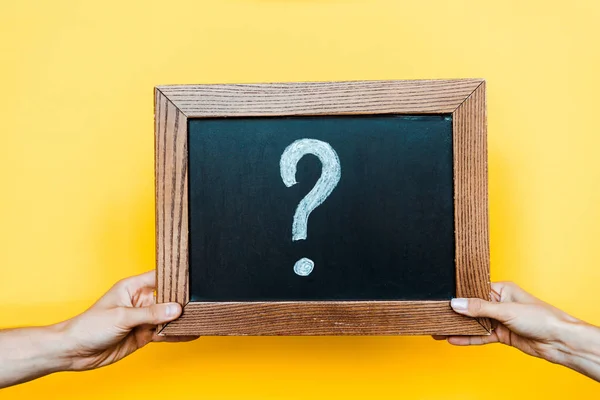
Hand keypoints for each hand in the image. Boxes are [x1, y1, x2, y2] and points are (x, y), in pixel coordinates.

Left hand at [59, 271, 196, 370]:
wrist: (74, 351)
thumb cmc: (89, 326)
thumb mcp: (122, 316)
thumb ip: (151, 313)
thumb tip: (175, 309)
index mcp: (133, 287)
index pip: (160, 277)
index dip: (176, 278)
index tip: (193, 280)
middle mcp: (139, 301)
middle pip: (167, 299)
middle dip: (182, 302)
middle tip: (200, 303)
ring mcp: (142, 319)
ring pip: (167, 317)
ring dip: (180, 320)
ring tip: (199, 320)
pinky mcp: (142, 335)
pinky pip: (164, 333)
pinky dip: (175, 335)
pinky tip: (189, 334)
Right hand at [434, 282, 599, 380]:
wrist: (559, 341)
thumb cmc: (541, 318)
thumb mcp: (506, 310)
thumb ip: (479, 308)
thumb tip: (456, 303)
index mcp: (501, 289)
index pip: (473, 291)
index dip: (458, 295)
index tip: (441, 299)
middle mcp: (499, 303)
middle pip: (471, 308)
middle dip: (455, 313)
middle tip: (435, 315)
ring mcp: (499, 320)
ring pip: (474, 323)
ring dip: (459, 327)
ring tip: (439, 329)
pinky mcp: (501, 335)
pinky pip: (480, 336)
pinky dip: (468, 338)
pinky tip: (453, 339)